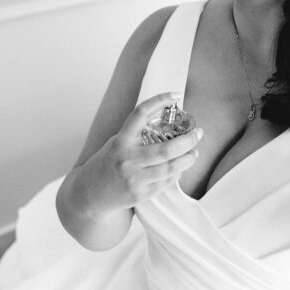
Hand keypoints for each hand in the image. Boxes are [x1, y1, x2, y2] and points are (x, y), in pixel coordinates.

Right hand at [80, 92, 201, 216]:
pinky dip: (177, 173)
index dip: (159, 100)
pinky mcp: (141, 194)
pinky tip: (180, 168)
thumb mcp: (117, 142)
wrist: (91, 194)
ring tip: (195, 152)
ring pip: (171, 167)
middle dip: (188, 140)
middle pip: (167, 148)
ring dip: (188, 159)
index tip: (176, 95)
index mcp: (121, 140)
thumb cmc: (108, 163)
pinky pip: (166, 181)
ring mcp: (134, 178)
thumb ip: (137, 133)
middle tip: (198, 133)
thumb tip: (167, 118)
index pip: (141, 113)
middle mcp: (127, 158)